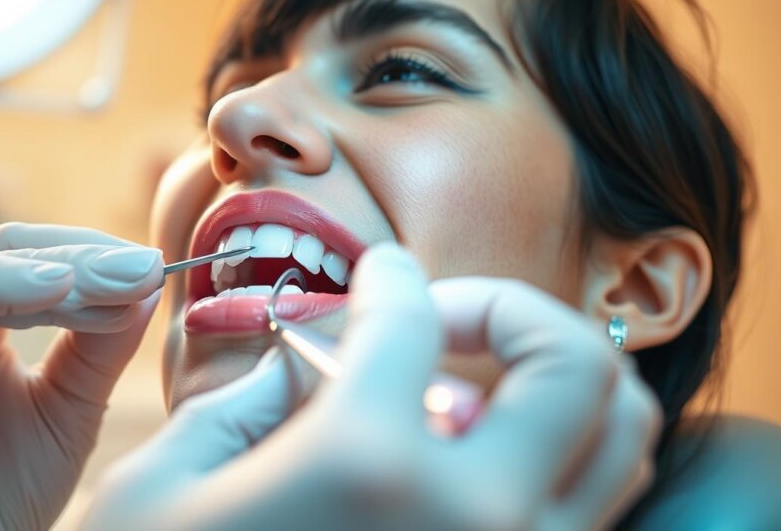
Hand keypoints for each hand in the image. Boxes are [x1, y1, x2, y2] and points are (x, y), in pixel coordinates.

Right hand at [0, 222, 163, 530]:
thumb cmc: (2, 490)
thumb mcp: (72, 404)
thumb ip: (102, 344)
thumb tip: (143, 281)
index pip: (38, 259)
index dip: (98, 259)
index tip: (157, 268)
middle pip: (16, 250)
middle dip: (90, 259)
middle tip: (147, 269)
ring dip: (66, 270)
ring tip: (124, 282)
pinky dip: (8, 284)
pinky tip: (61, 287)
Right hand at [82, 243, 660, 530]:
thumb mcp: (161, 491)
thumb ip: (239, 406)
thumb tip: (298, 366)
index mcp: (364, 466)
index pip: (412, 317)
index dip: (390, 278)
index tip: (380, 274)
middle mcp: (471, 516)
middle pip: (574, 364)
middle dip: (513, 311)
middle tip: (444, 321)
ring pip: (619, 437)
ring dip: (558, 383)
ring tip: (473, 386)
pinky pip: (589, 508)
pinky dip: (558, 458)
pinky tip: (471, 463)